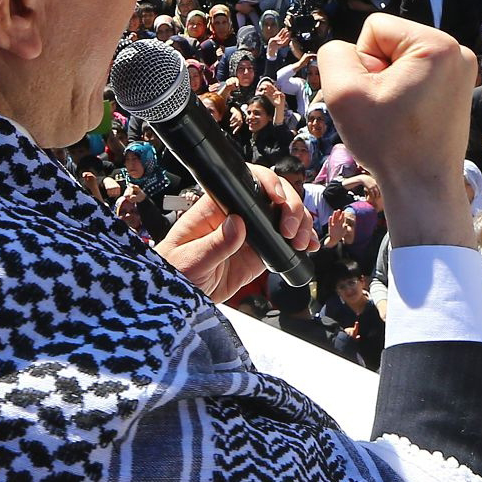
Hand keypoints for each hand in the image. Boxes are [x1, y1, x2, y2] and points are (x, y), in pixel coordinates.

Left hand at [155, 165, 318, 302]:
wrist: (177, 298)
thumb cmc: (174, 272)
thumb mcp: (189, 261)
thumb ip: (213, 244)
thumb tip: (237, 224)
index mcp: (215, 207)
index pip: (245, 183)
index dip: (268, 184)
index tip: (278, 200)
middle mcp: (236, 215)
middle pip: (272, 195)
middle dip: (290, 206)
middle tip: (290, 229)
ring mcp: (250, 234)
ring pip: (283, 216)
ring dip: (299, 223)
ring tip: (301, 240)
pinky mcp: (259, 252)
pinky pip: (284, 242)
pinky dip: (299, 241)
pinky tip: (308, 246)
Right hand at [319, 16, 478, 248]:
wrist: (422, 188)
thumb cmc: (387, 143)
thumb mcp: (342, 92)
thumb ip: (333, 55)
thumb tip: (347, 50)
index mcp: (436, 44)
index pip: (374, 28)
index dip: (363, 63)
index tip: (378, 97)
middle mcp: (456, 50)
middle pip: (390, 42)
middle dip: (378, 73)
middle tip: (387, 110)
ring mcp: (461, 70)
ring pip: (400, 60)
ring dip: (389, 84)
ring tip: (397, 116)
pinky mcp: (458, 89)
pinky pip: (415, 75)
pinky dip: (404, 93)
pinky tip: (408, 119)